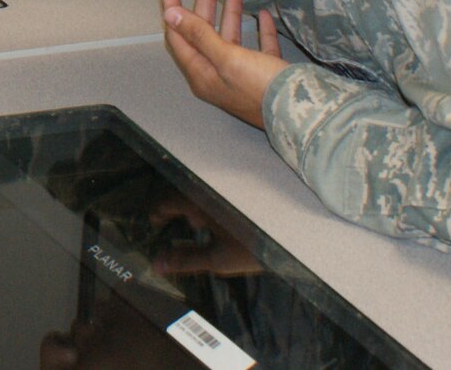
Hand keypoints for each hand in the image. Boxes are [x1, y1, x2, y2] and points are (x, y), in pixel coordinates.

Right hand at [148, 196, 262, 277]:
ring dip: (197, 207)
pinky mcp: (242, 188)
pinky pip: (218, 192)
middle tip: (180, 228)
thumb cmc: (252, 246)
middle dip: (178, 212)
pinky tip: (225, 220)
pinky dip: (213, 204)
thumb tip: (155, 264)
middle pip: (182, 196)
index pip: (165, 203)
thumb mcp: (217, 259)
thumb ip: (185, 260)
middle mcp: (207, 188)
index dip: (157, 215)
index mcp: (195, 203)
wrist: (294, 229)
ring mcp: (225, 185)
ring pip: (201, 193)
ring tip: (202, 227)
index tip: (155, 224)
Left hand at [159, 0, 286, 128]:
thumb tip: (170, 15)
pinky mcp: (266, 74)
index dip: (174, 9)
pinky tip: (263, 14)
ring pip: (232, 36)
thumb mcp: (227, 58)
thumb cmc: (260, 87)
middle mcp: (218, 74)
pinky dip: (260, 31)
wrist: (303, 114)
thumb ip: (199, 35)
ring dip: (232, 11)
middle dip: (207, 1)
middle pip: (205, 31)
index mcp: (202, 73)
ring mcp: (243, 75)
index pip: (179, 35)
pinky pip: (259, 47)